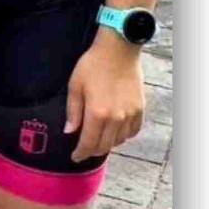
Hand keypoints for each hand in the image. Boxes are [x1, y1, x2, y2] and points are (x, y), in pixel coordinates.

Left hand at [65, 29, 145, 160]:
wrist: (118, 51)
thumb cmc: (92, 66)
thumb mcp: (75, 86)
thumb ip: (73, 111)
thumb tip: (69, 132)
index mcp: (97, 113)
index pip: (88, 143)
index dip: (80, 153)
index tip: (74, 157)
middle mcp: (116, 118)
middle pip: (104, 146)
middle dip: (92, 151)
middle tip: (84, 150)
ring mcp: (130, 115)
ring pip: (119, 141)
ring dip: (107, 144)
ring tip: (98, 139)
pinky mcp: (140, 110)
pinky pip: (132, 132)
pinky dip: (122, 136)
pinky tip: (114, 132)